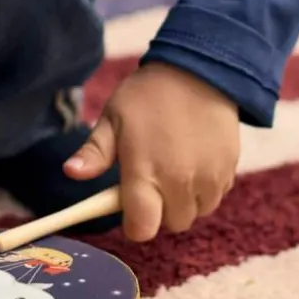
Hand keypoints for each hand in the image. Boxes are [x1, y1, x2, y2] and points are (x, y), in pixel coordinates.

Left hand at [64, 62, 239, 240]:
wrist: (199, 71)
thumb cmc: (148, 95)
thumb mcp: (113, 118)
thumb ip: (94, 152)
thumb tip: (70, 172)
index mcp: (145, 171)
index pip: (142, 228)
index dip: (134, 223)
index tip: (130, 206)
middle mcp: (179, 182)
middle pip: (169, 224)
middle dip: (158, 210)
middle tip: (152, 178)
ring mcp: (208, 179)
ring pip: (195, 213)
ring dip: (183, 201)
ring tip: (173, 167)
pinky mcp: (229, 172)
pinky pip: (214, 198)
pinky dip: (204, 189)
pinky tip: (194, 161)